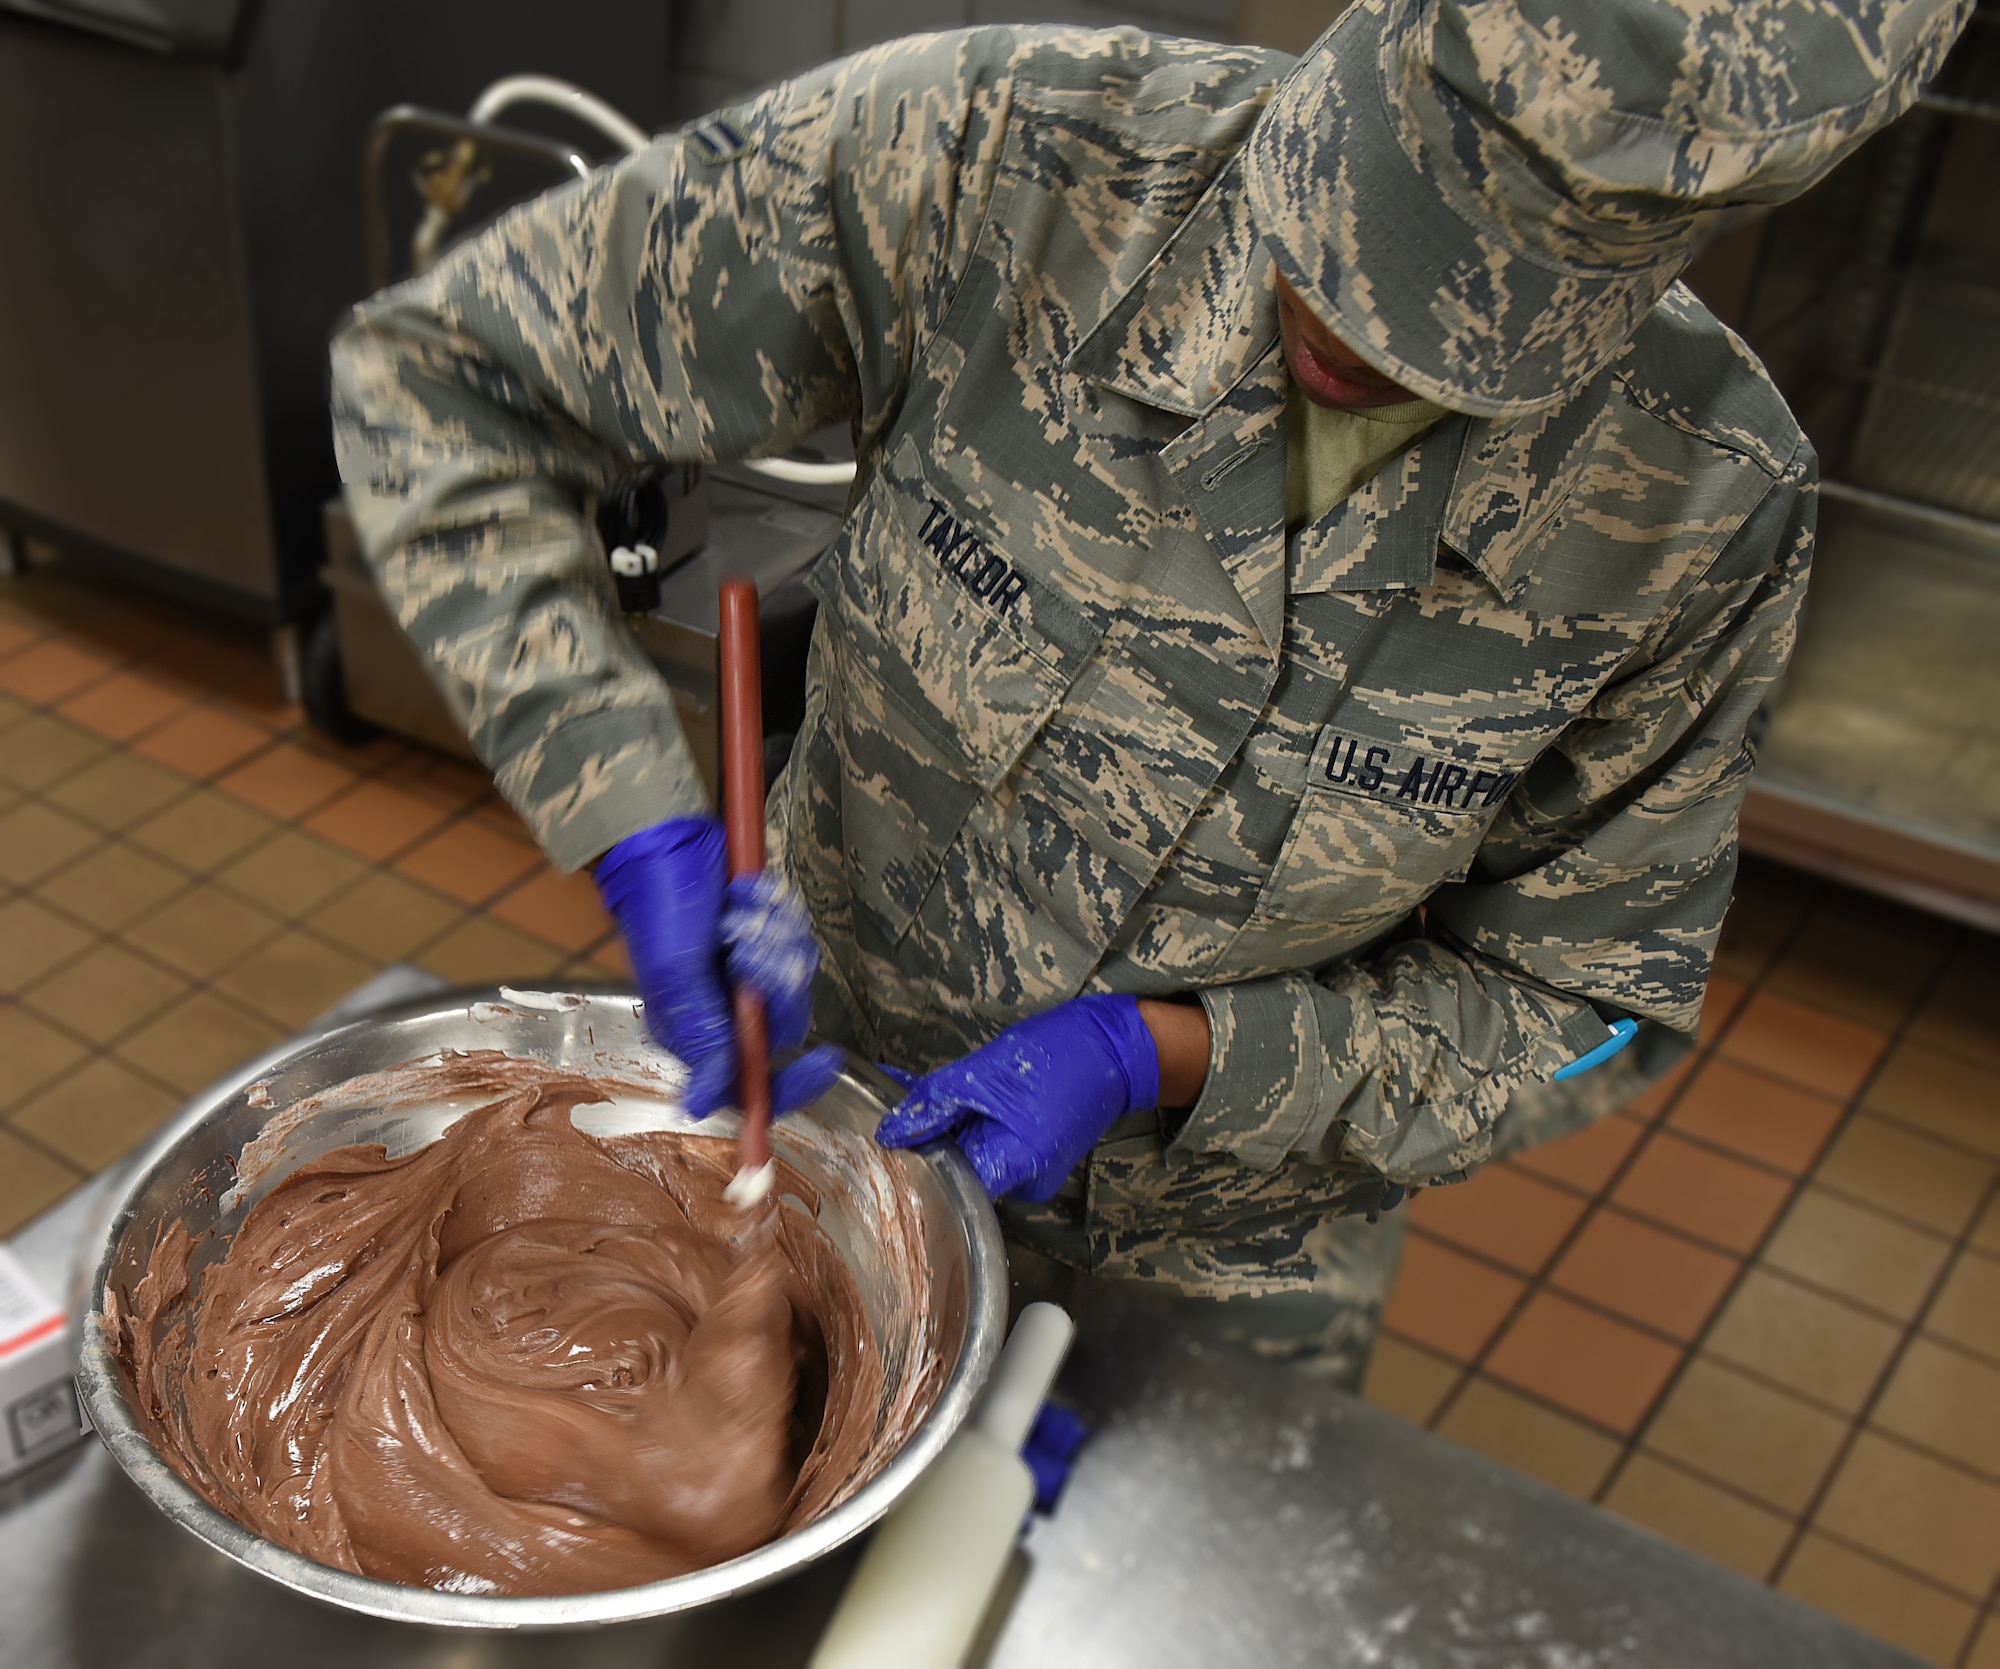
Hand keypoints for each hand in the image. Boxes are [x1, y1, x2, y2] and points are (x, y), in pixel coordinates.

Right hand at [594, 816, 839, 1116]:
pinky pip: (798, 937)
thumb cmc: (657, 902)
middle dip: (778, 983)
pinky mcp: (763, 938)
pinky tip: (748, 892)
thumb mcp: (675, 971)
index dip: (792, 1084)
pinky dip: (779, 911)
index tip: (828, 1058)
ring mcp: (743, 974)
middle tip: (750, 944)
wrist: (664, 833)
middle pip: (785, 1026)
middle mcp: (721, 1011)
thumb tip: (701, 1107)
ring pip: (797, 978)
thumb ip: (699, 1034)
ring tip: (740, 910)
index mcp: (693, 1033)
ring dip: (776, 937)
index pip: (749, 1084)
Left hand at [874, 995, 1159, 1200]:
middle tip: (874, 1106)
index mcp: (1015, 1166)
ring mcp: (1026, 1165)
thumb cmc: (1061, 1056)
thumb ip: (936, 1104)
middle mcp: (1022, 1179)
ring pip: (963, 1146)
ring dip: (933, 1120)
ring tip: (891, 1086)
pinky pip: (980, 1134)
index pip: (948, 1186)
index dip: (908, 1166)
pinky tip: (920, 1089)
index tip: (873, 1142)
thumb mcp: (985, 1074)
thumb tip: (890, 1131)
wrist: (1116, 1045)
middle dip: (916, 1135)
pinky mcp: (1025, 1145)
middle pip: (953, 1166)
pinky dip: (956, 1114)